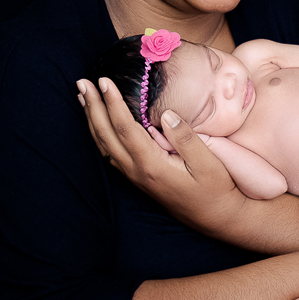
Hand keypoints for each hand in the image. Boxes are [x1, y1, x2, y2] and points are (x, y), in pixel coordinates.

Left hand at [77, 77, 244, 235]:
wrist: (215, 218)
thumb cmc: (216, 190)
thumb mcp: (208, 164)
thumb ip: (186, 138)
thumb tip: (167, 114)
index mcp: (152, 165)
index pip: (125, 128)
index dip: (112, 103)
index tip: (104, 81)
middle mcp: (137, 172)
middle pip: (106, 135)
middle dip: (93, 107)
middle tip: (82, 83)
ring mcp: (135, 176)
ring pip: (104, 145)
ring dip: (92, 120)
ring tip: (82, 98)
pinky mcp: (138, 178)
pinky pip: (110, 153)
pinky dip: (99, 134)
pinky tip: (97, 123)